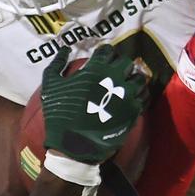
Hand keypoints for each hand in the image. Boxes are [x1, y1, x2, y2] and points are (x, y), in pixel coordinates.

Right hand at [41, 44, 148, 163]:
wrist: (74, 145)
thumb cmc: (60, 114)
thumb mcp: (51, 86)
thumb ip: (57, 64)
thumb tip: (65, 49)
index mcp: (96, 69)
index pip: (108, 51)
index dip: (105, 53)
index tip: (101, 59)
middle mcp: (115, 79)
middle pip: (127, 62)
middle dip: (120, 65)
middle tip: (114, 72)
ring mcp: (127, 95)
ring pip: (140, 78)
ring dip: (133, 78)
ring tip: (126, 84)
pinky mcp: (134, 111)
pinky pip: (144, 97)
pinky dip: (139, 94)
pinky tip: (131, 98)